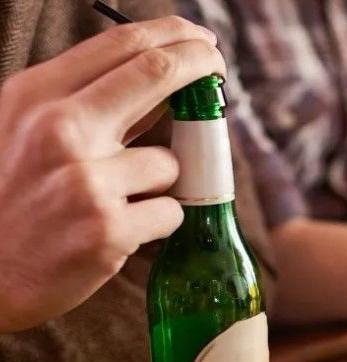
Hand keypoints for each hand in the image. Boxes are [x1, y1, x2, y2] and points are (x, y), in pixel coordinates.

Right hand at [0, 16, 225, 331]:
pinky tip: (121, 232)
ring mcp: (86, 181)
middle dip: (201, 63)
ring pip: (170, 162)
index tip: (201, 40)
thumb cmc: (13, 198)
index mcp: (37, 97)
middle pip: (158, 72)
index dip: (175, 35)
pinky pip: (170, 212)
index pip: (123, 44)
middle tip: (217, 69)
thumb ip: (87, 102)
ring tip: (120, 202)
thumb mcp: (28, 130)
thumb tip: (164, 78)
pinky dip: (158, 223)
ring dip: (162, 183)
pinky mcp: (109, 229)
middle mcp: (60, 130)